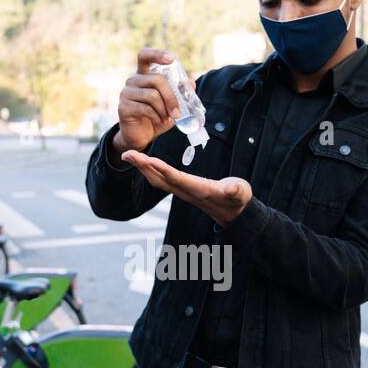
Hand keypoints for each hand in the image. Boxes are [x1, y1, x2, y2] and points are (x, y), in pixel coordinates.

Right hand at [111, 48, 188, 158]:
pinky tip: (158, 121)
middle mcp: (133, 81)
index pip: (144, 56)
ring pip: (152, 95)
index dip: (157, 54)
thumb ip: (180, 94)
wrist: (141, 137)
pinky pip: (145, 108)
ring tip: (167, 118)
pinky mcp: (123, 107)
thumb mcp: (171, 105)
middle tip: (177, 112)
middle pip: (156, 79)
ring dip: (164, 109)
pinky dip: (156, 116)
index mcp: (143, 75)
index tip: (171, 59)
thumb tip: (192, 83)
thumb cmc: (156, 117)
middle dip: (171, 96)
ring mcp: (126, 93)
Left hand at [120, 150, 251, 225]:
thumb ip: (237, 191)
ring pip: (158, 180)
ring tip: (128, 155)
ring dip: (142, 168)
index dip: (163, 170)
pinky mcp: (182, 188)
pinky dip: (150, 169)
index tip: (149, 160)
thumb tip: (232, 188)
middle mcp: (187, 191)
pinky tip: (142, 162)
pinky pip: (162, 179)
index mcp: (200, 190)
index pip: (178, 179)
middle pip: (160, 179)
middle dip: (143, 167)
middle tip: (127, 154)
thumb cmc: (238, 200)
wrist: (234, 213)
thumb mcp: (241, 194)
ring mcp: (183, 191)